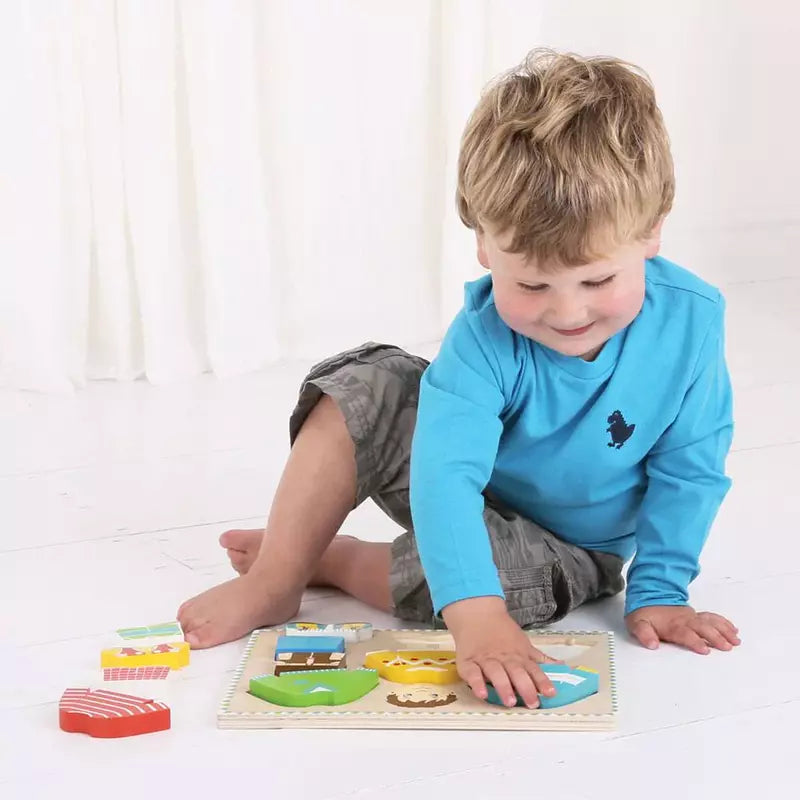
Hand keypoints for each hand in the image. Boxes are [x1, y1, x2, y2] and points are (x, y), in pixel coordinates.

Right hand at [442, 596, 561, 707]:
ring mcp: (486, 660)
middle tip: (532, 703)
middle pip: (516, 673)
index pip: (533, 670)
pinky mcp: (468, 662)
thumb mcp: (523, 644)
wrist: (477, 614)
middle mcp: (504, 659)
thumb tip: (562, 666)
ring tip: (509, 701)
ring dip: (503, 686)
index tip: (551, 693)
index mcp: (519, 656)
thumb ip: (540, 659)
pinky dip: (476, 683)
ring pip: (496, 673)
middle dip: (525, 688)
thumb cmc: (502, 632)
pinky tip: (481, 693)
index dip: (542, 681)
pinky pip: (472, 673)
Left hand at [626, 605, 740, 653]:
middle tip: (727, 647)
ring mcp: (692, 617)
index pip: (685, 634)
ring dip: (723, 631)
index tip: (705, 649)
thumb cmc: (645, 615)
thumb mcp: (637, 624)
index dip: (694, 641)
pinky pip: (712, 617)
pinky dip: (724, 623)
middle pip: (702, 628)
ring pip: (710, 622)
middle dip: (715, 637)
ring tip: (735, 641)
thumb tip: (652, 645)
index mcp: (672, 625)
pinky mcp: (696, 615)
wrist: (649, 596)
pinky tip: (734, 630)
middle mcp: (685, 620)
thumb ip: (644, 634)